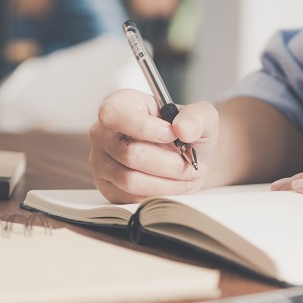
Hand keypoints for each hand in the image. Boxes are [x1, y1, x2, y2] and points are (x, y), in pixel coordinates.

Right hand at [89, 89, 218, 202]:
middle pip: (129, 154)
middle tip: (192, 165)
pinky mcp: (108, 188)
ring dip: (167, 183)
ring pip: (131, 180)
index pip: (113, 114)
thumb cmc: (186, 133)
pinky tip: (175, 186)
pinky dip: (159, 195)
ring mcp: (101, 162)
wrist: (187, 157)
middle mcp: (103, 133)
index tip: (173, 135)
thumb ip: (197, 116)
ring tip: (189, 177)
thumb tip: (182, 129)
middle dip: (169, 164)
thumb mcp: (201, 116)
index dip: (144, 127)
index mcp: (119, 104)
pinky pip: (131, 198)